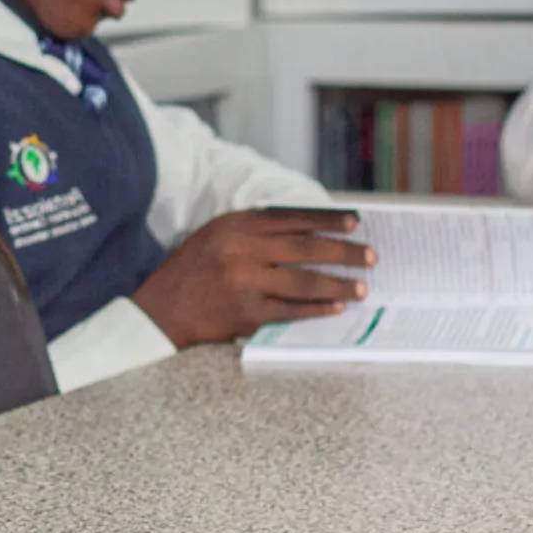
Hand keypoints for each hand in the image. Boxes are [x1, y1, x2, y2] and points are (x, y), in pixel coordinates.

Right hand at [130, 208, 372, 348]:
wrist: (161, 310)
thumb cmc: (191, 270)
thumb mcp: (216, 235)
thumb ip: (254, 229)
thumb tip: (308, 230)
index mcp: (236, 227)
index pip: (292, 218)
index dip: (327, 220)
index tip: (355, 222)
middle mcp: (241, 251)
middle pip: (305, 249)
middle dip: (343, 253)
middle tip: (371, 257)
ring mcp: (244, 283)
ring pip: (303, 282)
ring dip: (337, 284)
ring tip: (361, 287)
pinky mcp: (246, 313)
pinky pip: (290, 311)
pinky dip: (316, 309)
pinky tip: (335, 308)